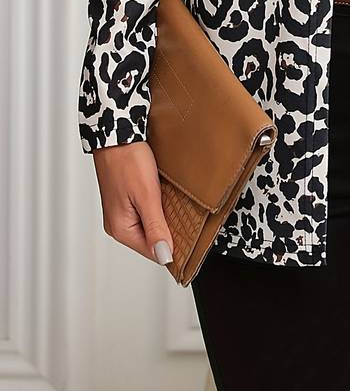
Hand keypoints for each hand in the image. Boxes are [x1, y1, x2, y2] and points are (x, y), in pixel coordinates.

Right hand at [92, 141, 173, 265]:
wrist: (118, 134)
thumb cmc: (128, 160)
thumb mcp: (147, 196)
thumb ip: (156, 228)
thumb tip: (163, 256)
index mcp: (120, 229)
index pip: (152, 252)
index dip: (172, 246)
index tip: (190, 239)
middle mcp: (118, 223)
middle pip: (151, 239)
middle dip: (169, 230)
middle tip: (185, 217)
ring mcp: (122, 211)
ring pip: (150, 224)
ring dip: (164, 217)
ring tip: (175, 204)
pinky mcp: (127, 199)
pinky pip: (146, 212)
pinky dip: (158, 207)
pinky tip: (166, 198)